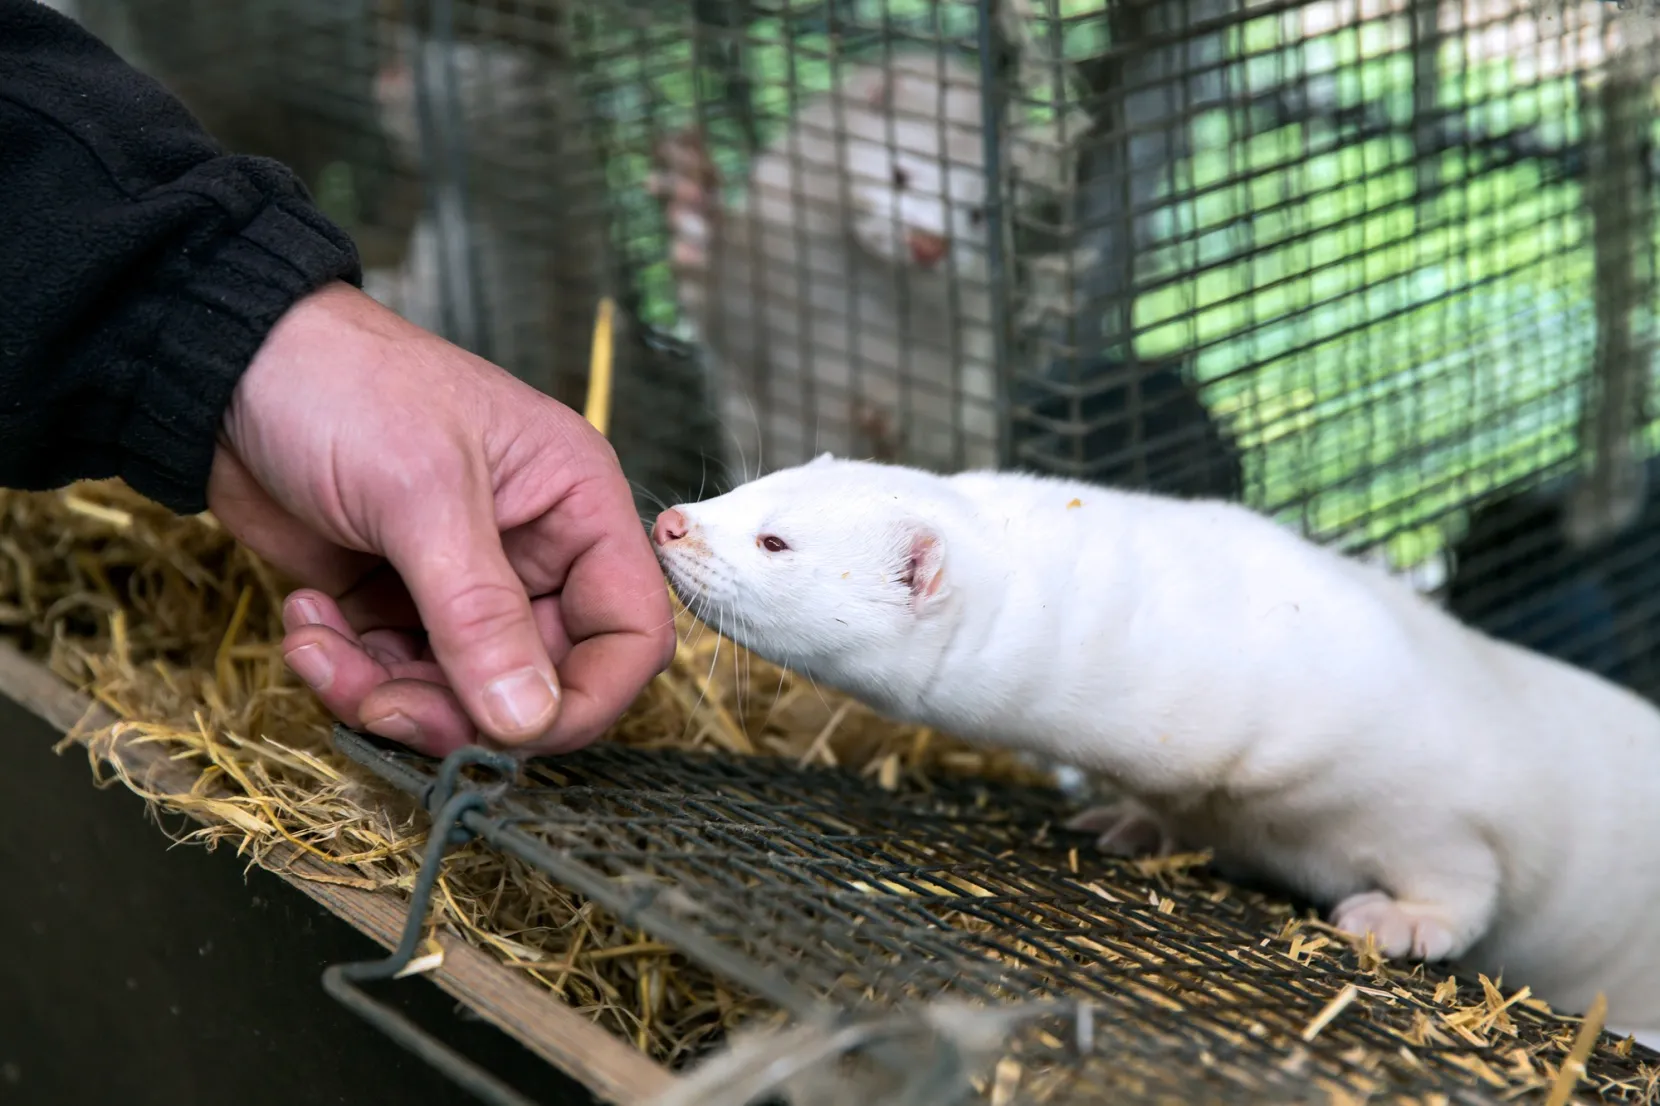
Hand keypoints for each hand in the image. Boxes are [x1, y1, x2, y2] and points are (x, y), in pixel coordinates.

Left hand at [208, 281, 675, 756]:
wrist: (227, 365)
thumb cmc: (347, 386)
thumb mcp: (421, 494)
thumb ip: (478, 615)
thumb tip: (528, 722)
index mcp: (577, 507)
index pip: (631, 631)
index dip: (588, 696)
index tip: (512, 729)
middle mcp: (535, 552)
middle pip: (538, 682)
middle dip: (458, 709)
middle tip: (383, 705)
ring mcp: (464, 583)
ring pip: (459, 694)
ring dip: (384, 693)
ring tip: (317, 648)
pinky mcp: (396, 602)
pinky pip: (394, 675)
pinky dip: (346, 670)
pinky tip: (305, 619)